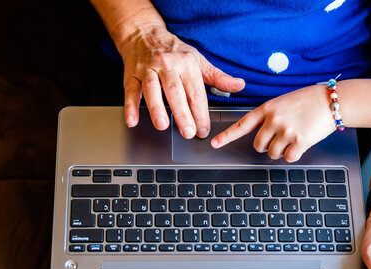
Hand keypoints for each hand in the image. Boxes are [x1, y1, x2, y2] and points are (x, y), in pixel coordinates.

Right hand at [119, 25, 244, 138]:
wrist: (143, 34)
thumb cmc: (173, 51)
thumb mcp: (198, 60)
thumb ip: (218, 77)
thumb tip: (239, 85)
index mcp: (186, 63)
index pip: (196, 92)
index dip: (201, 113)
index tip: (203, 129)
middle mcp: (167, 65)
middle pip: (175, 91)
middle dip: (182, 113)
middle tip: (188, 132)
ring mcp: (148, 69)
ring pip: (152, 89)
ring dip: (157, 108)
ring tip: (162, 125)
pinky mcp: (131, 74)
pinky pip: (130, 90)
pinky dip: (130, 106)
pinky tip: (132, 120)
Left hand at [210, 85, 335, 161]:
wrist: (331, 100)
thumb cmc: (308, 100)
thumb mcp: (283, 102)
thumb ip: (270, 116)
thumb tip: (263, 135)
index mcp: (267, 108)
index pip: (241, 125)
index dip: (227, 136)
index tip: (214, 144)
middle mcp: (273, 120)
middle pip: (258, 145)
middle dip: (267, 146)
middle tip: (280, 138)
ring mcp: (286, 130)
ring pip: (272, 153)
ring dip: (281, 151)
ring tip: (293, 137)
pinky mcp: (299, 141)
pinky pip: (289, 158)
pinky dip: (294, 154)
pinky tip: (302, 143)